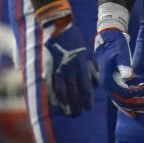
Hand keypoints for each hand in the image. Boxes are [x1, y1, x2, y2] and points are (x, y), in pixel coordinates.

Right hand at [38, 1, 97, 115]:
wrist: (59, 30)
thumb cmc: (76, 41)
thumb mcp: (88, 53)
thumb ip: (92, 69)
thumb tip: (96, 84)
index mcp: (81, 65)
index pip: (85, 87)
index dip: (87, 100)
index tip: (89, 108)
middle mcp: (69, 69)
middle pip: (73, 93)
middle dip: (77, 105)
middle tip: (79, 113)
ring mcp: (57, 70)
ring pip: (61, 92)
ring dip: (65, 104)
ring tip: (69, 112)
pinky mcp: (48, 69)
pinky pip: (50, 87)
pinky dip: (54, 97)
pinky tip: (57, 104)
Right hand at [94, 28, 143, 118]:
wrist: (108, 39)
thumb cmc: (116, 44)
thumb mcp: (121, 51)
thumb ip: (124, 64)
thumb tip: (129, 77)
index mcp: (107, 80)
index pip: (122, 92)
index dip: (135, 91)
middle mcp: (107, 86)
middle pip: (122, 101)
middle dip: (137, 104)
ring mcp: (110, 86)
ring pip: (121, 102)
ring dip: (134, 107)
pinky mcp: (114, 83)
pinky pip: (122, 97)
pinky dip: (130, 103)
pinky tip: (138, 106)